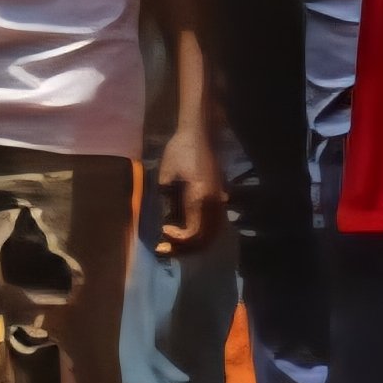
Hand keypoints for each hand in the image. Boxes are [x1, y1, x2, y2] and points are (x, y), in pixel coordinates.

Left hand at [147, 108, 230, 258]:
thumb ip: (166, 202)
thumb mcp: (166, 177)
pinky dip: (201, 235)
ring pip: (211, 235)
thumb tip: (165, 221)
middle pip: (204, 240)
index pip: (193, 233)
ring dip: (193, 244)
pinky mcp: (220, 199)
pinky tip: (185, 232)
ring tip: (173, 243)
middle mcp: (214, 204)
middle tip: (164, 248)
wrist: (200, 134)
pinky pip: (214, 225)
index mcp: (200, 198)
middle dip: (184, 248)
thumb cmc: (180, 151)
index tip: (163, 230)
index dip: (177, 239)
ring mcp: (219, 202)